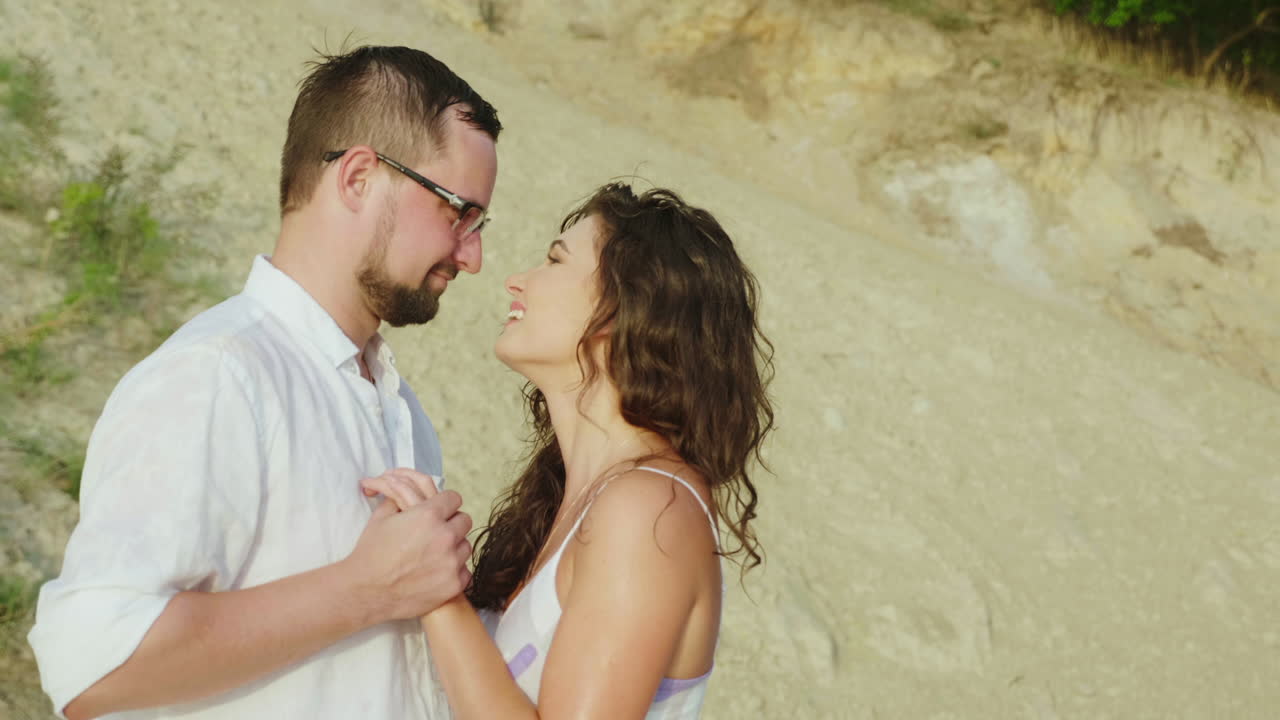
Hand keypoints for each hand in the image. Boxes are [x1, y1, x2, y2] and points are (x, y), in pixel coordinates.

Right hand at [345, 468, 471, 621]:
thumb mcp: (381, 518)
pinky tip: (437, 571)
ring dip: (453, 547)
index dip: (445, 503)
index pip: (453, 498)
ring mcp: (451, 561)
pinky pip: (464, 571)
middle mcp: (444, 536)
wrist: (365, 592)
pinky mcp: (453, 584)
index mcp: (428, 515)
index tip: (440, 510)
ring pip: (465, 546)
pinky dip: (453, 571)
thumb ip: (399, 500)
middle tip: (437, 532)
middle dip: (451, 524)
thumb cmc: (370, 554)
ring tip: (435, 554)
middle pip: (464, 521)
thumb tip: (404, 492)